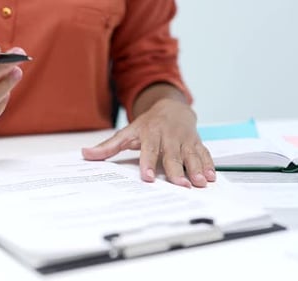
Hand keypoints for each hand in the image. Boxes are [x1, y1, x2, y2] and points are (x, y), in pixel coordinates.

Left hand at [82, 98, 215, 187]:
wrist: (172, 107)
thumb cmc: (147, 125)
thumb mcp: (126, 132)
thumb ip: (108, 147)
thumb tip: (85, 155)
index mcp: (150, 133)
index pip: (149, 149)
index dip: (148, 163)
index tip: (148, 177)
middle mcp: (169, 136)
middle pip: (173, 155)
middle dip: (177, 170)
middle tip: (180, 185)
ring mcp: (184, 139)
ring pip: (191, 154)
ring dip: (197, 168)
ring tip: (200, 182)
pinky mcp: (196, 142)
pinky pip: (204, 153)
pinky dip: (209, 164)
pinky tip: (212, 177)